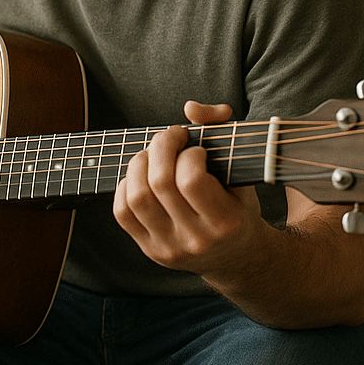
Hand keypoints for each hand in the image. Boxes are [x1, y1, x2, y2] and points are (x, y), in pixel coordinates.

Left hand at [112, 101, 260, 276]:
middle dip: (161, 147)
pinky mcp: (150, 250)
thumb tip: (190, 107)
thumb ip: (221, 130)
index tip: (196, 148)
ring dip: (139, 164)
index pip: (191, 180)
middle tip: (170, 137)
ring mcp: (170, 248)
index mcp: (225, 222)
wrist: (236, 257)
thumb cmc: (238, 205)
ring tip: (153, 155)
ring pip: (137, 198)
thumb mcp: (241, 171)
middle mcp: (196, 239)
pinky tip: (142, 176)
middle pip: (160, 184)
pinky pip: (122, 213)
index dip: (189, 154)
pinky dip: (125, 185)